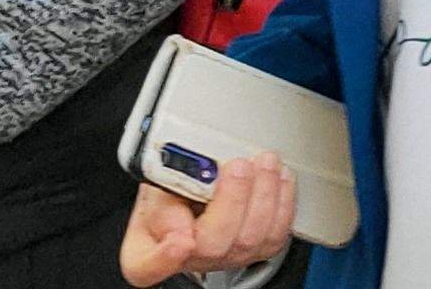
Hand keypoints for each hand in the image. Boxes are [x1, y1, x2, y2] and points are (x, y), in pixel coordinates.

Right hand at [121, 156, 295, 284]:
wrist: (190, 198)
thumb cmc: (170, 194)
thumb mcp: (154, 182)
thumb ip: (166, 183)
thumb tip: (191, 181)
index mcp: (148, 250)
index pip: (148, 266)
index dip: (164, 258)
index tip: (180, 240)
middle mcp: (189, 260)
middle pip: (213, 245)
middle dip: (233, 200)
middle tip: (238, 167)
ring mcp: (225, 258)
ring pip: (252, 239)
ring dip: (264, 194)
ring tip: (265, 163)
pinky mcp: (255, 250)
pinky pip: (276, 234)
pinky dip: (283, 202)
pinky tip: (280, 178)